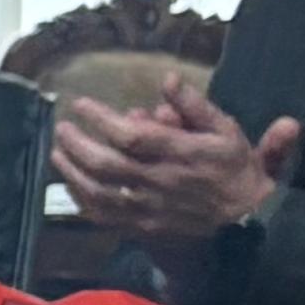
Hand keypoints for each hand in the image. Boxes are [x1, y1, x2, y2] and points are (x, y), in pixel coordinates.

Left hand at [53, 79, 294, 242]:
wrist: (247, 212)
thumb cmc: (234, 164)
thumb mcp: (225, 128)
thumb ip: (195, 105)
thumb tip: (168, 79)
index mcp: (181, 153)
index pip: (132, 136)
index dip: (102, 119)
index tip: (81, 104)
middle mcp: (160, 180)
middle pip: (107, 165)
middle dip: (78, 144)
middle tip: (61, 127)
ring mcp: (149, 206)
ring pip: (99, 192)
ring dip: (72, 172)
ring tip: (57, 153)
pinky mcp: (143, 225)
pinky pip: (105, 217)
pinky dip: (82, 202)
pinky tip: (71, 186)